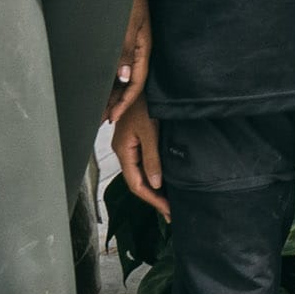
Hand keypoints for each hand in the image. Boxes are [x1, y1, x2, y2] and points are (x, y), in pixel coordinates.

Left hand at [106, 0, 151, 128]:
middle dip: (116, 102)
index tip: (112, 118)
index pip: (136, 83)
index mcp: (144, 48)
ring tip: (98, 107)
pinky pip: (118, 63)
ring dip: (112, 92)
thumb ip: (125, 49)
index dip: (124, 102)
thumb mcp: (128, 22)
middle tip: (100, 119)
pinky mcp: (126, 37)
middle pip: (129, 83)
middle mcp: (139, 49)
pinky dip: (110, 77)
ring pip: (123, 75)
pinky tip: (101, 83)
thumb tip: (124, 77)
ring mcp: (133, 43)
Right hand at [114, 94, 165, 215]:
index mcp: (123, 151)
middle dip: (153, 198)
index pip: (136, 184)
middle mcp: (123, 151)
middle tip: (171, 212)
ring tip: (168, 201)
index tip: (168, 210)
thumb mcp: (149, 131)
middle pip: (137, 182)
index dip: (152, 199)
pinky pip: (142, 163)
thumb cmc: (143, 102)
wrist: (140, 81)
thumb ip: (152, 158)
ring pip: (139, 173)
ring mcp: (129, 145)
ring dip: (153, 188)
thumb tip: (155, 184)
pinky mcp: (136, 139)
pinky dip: (153, 175)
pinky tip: (162, 180)